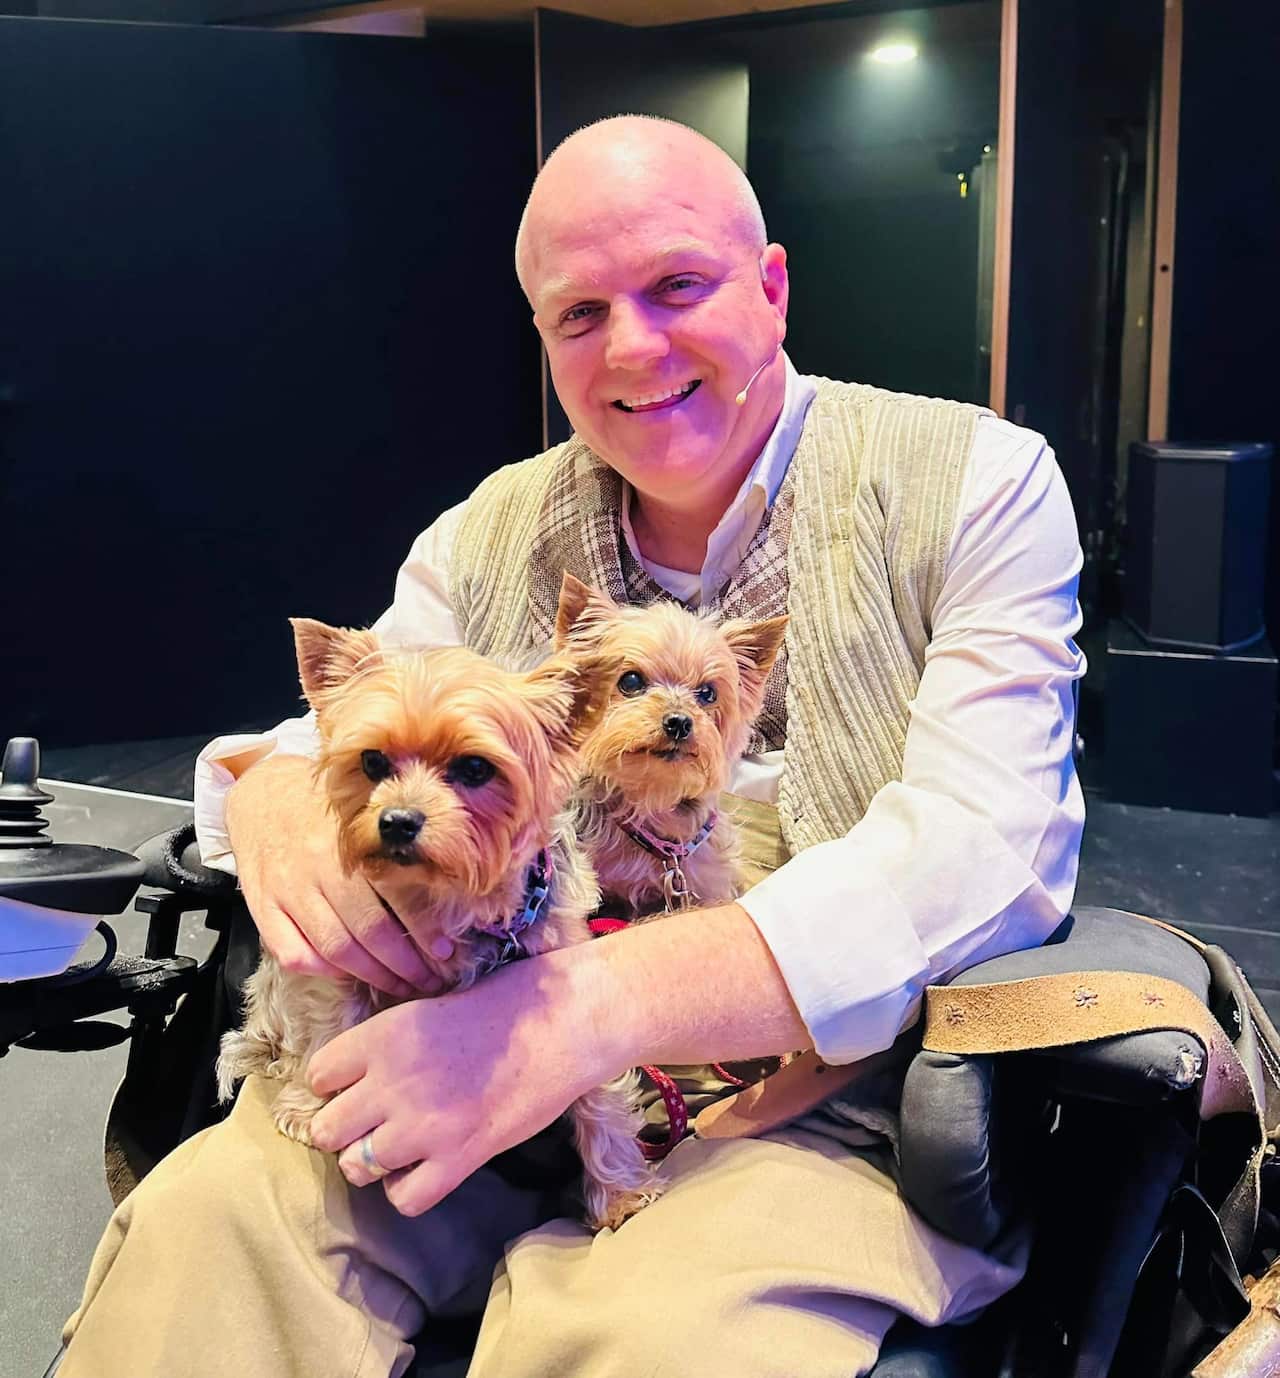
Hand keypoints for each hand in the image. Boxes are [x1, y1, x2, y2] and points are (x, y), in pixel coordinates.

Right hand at [227, 754, 451, 996]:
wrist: (263, 792)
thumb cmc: (325, 806)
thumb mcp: (365, 811)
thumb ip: (394, 847)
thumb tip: (442, 884)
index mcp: (353, 841)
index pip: (398, 896)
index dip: (425, 932)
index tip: (446, 953)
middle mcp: (319, 866)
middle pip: (368, 932)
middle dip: (403, 965)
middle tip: (428, 981)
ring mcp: (286, 888)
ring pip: (334, 949)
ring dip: (371, 976)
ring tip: (397, 985)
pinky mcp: (260, 905)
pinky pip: (291, 953)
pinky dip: (321, 971)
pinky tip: (345, 973)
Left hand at [308, 952, 607, 1215]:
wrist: (561, 1023)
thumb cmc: (502, 1004)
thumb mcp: (428, 1005)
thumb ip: (386, 1042)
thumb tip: (354, 1076)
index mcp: (382, 1036)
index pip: (318, 1076)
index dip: (334, 1083)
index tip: (357, 1082)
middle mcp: (391, 1083)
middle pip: (325, 1129)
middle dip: (344, 1128)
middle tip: (371, 1120)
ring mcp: (423, 1126)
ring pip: (356, 1167)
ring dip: (373, 1159)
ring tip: (399, 1144)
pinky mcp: (459, 1158)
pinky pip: (404, 1198)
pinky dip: (408, 1188)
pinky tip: (425, 1166)